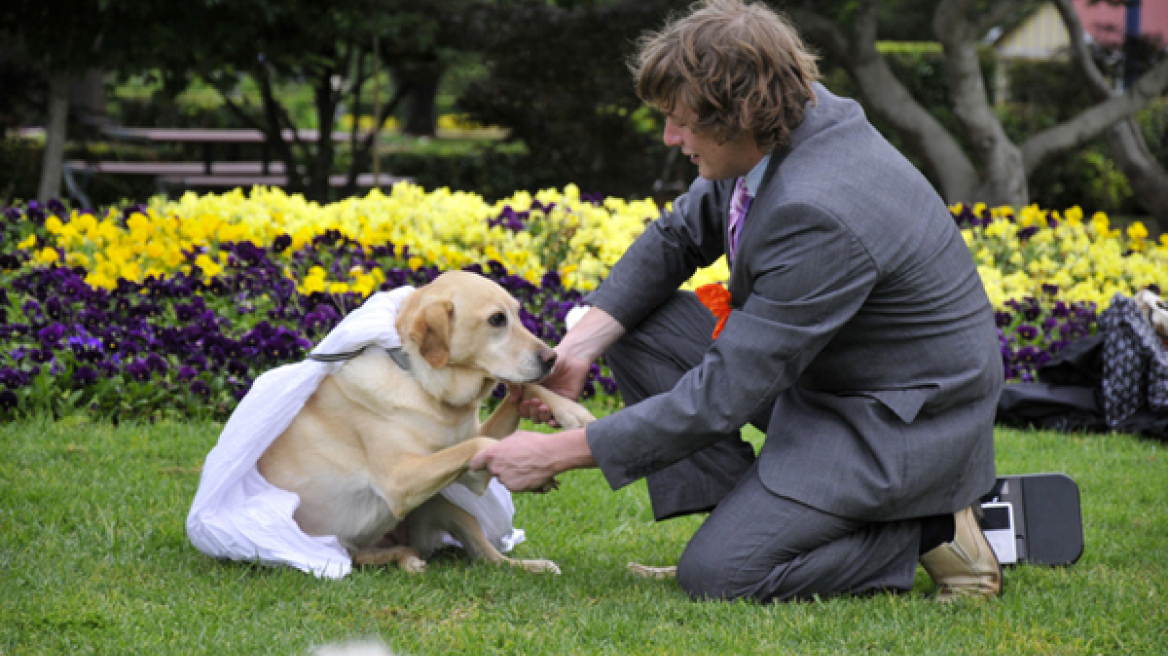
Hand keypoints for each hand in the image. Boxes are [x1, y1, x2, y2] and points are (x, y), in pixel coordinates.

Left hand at [469, 427, 594, 492]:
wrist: (550, 455)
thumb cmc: (534, 442)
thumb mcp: (515, 437)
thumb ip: (503, 446)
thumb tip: (502, 450)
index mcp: (492, 454)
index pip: (475, 463)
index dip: (478, 464)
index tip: (480, 466)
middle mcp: (495, 468)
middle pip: (493, 470)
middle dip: (501, 467)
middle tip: (515, 461)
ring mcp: (504, 479)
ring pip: (504, 479)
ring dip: (511, 475)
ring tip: (526, 466)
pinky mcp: (514, 488)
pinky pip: (514, 485)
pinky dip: (520, 482)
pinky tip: (529, 473)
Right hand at [516, 349, 591, 424]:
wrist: (571, 357)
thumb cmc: (548, 361)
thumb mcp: (530, 371)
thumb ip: (518, 383)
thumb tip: (513, 400)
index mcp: (531, 393)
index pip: (523, 408)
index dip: (523, 409)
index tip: (526, 401)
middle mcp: (541, 401)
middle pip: (533, 416)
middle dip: (532, 412)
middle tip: (536, 401)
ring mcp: (553, 405)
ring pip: (544, 419)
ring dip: (542, 417)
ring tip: (544, 407)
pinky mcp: (566, 407)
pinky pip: (559, 421)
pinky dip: (554, 424)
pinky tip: (552, 421)